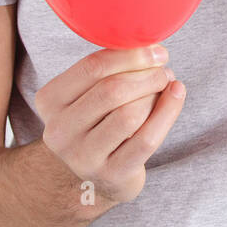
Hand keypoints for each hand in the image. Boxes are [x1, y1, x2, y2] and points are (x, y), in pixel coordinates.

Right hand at [34, 44, 185, 204]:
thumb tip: (153, 51)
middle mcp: (60, 130)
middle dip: (145, 75)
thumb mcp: (89, 93)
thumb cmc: (97, 121)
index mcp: (49, 100)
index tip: (156, 51)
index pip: (92, 67)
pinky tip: (177, 96)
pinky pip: (147, 139)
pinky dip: (168, 112)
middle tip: (163, 70)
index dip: (130, 55)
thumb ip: (112, 70)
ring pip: (129, 115)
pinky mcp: (111, 175)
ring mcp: (83, 157)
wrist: (93, 174)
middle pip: (111, 91)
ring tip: (166, 85)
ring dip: (155, 94)